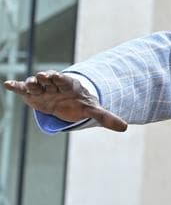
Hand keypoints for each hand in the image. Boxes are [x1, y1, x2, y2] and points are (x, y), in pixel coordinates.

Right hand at [2, 71, 126, 131]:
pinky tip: (8, 84)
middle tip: (41, 78)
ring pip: (35, 83)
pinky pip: (22, 89)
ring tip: (28, 85)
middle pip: (47, 79)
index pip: (63, 80)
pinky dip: (16, 86)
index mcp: (69, 85)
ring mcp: (42, 88)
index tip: (56, 77)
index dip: (59, 78)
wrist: (68, 103)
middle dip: (44, 78)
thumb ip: (106, 118)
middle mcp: (54, 84)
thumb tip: (125, 127)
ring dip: (31, 83)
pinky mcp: (31, 94)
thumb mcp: (92, 110)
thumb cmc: (80, 104)